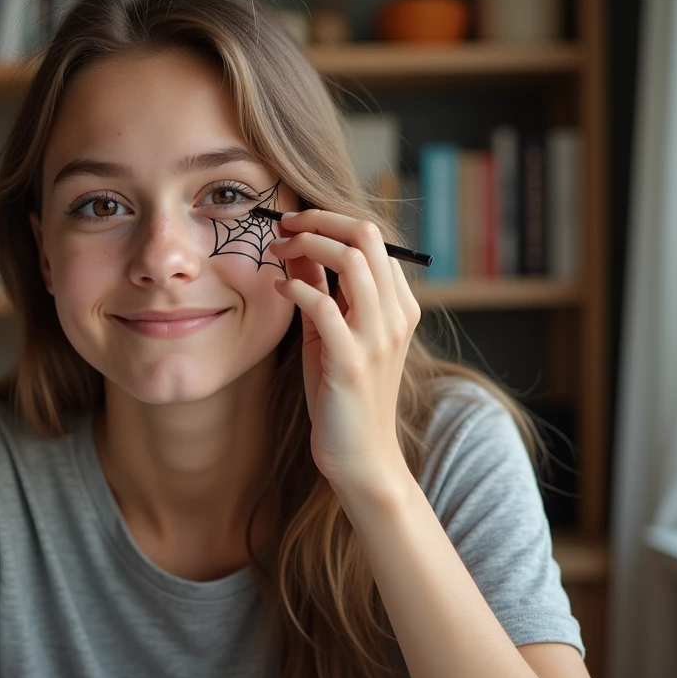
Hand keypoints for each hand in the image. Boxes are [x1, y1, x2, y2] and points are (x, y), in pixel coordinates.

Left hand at [268, 209, 421, 505]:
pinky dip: (297, 288)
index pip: (373, 237)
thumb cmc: (342, 394)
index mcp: (399, 305)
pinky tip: (280, 289)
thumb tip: (297, 244)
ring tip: (277, 252)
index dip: (330, 221)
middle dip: (319, 221)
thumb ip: (323, 290)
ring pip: (352, 261)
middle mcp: (396, 315)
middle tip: (282, 226)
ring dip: (306, 246)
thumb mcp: (331, 333)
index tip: (293, 223)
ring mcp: (378, 337)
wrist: (359, 456)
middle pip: (367, 237)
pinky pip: (324, 305)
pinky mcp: (352, 361)